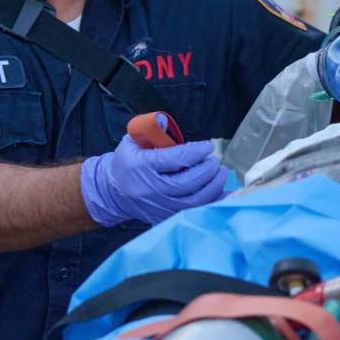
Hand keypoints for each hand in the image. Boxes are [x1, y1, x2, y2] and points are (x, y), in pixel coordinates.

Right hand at [81, 128, 226, 226]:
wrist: (114, 192)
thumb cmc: (127, 163)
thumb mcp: (132, 142)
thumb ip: (151, 131)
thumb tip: (167, 122)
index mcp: (141, 167)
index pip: (174, 159)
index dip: (195, 152)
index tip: (207, 146)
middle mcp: (151, 189)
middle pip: (187, 182)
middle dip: (206, 170)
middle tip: (215, 161)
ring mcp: (159, 206)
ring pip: (193, 200)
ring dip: (213, 186)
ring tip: (221, 173)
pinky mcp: (166, 217)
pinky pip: (194, 212)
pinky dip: (212, 202)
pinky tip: (225, 193)